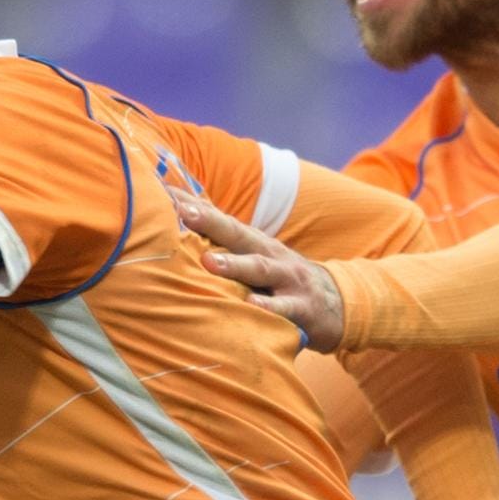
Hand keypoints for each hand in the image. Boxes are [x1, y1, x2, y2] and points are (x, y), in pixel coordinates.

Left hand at [167, 187, 345, 351]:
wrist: (336, 304)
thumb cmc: (279, 280)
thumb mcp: (255, 260)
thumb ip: (223, 250)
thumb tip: (177, 234)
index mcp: (253, 242)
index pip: (219, 219)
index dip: (192, 205)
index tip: (162, 191)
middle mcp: (269, 253)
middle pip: (237, 233)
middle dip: (209, 221)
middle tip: (183, 212)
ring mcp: (288, 278)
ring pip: (260, 269)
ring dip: (235, 264)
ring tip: (210, 262)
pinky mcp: (304, 307)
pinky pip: (284, 308)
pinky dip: (268, 308)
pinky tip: (252, 307)